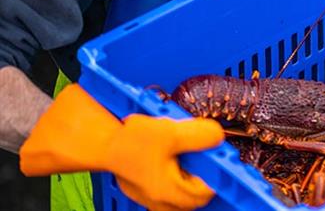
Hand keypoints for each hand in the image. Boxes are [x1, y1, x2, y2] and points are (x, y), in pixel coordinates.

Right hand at [20, 84, 223, 210]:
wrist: (98, 142)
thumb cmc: (130, 141)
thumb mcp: (170, 132)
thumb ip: (200, 136)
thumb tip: (218, 138)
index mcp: (171, 192)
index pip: (207, 192)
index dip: (217, 173)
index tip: (219, 156)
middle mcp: (161, 200)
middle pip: (195, 193)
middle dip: (202, 171)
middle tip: (201, 151)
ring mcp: (151, 196)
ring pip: (181, 190)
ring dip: (187, 170)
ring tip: (180, 150)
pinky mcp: (143, 188)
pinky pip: (166, 184)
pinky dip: (173, 170)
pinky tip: (167, 151)